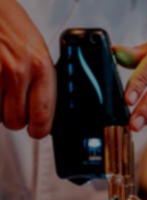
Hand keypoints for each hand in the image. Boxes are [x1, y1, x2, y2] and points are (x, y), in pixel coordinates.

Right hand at [0, 1, 55, 137]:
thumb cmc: (12, 26)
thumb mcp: (38, 52)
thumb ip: (43, 81)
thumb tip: (47, 111)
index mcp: (41, 68)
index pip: (43, 115)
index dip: (39, 130)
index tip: (37, 131)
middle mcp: (18, 72)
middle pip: (15, 121)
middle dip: (15, 118)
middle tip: (15, 106)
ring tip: (1, 87)